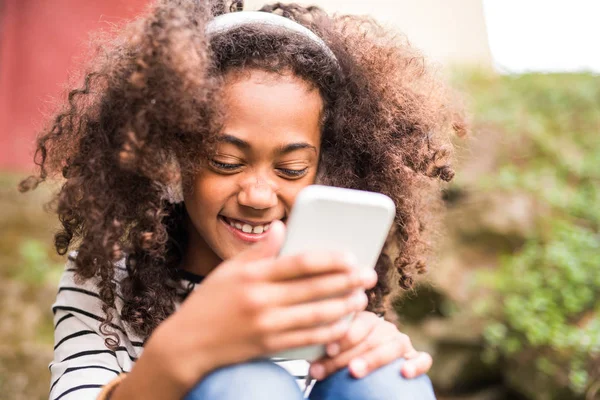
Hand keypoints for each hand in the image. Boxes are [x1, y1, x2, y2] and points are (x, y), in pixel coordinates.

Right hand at [154, 221, 376, 391]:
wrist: (186, 345)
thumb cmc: (208, 303)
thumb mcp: (227, 270)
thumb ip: (258, 251)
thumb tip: (281, 226)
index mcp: (253, 275)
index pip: (300, 262)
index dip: (330, 259)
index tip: (351, 256)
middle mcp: (261, 300)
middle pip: (315, 289)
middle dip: (348, 282)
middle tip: (369, 276)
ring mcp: (266, 326)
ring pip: (317, 316)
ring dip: (345, 307)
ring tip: (361, 299)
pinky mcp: (268, 347)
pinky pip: (307, 340)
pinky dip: (329, 333)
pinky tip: (343, 325)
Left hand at [308, 311, 431, 380]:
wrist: (366, 366)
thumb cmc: (345, 361)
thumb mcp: (335, 355)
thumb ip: (325, 356)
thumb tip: (311, 368)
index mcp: (365, 320)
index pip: (357, 322)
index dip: (343, 335)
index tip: (327, 349)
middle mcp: (384, 328)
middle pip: (370, 337)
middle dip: (347, 354)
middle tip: (332, 366)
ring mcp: (402, 342)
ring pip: (394, 345)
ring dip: (373, 358)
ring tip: (354, 370)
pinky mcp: (416, 358)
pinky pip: (423, 359)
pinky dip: (416, 364)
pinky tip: (404, 373)